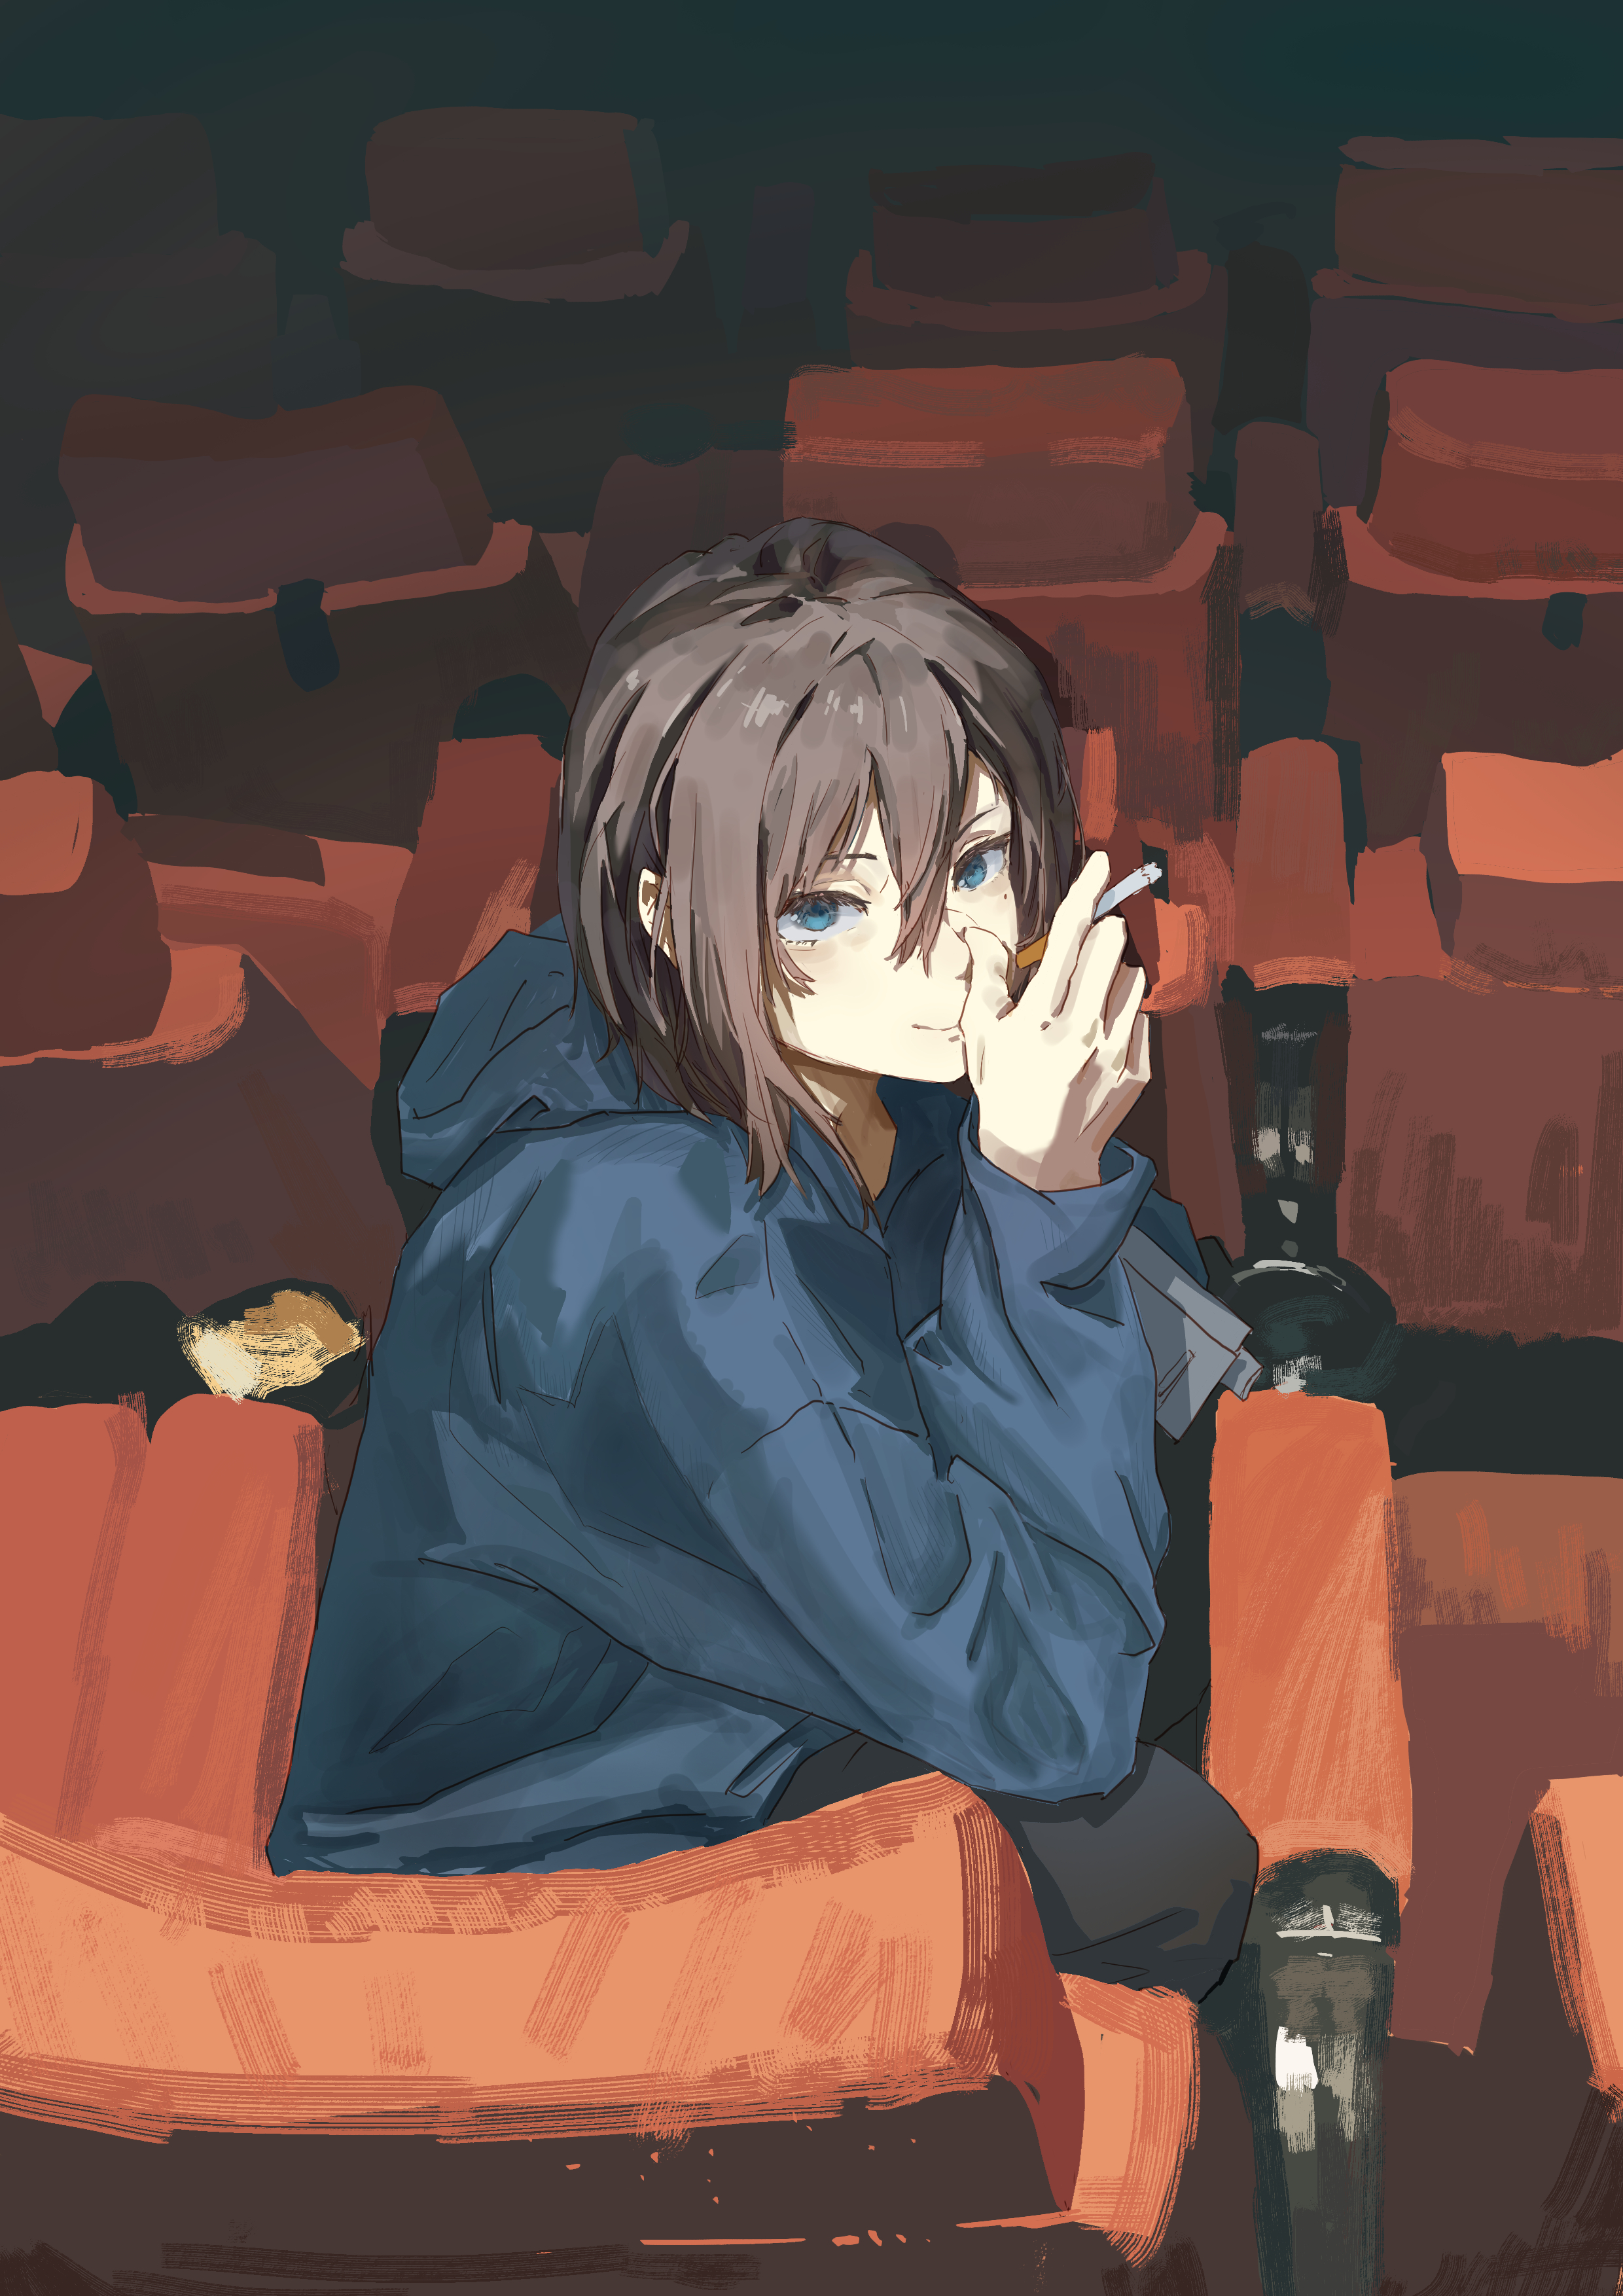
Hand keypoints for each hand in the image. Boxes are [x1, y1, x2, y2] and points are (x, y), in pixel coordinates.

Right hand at [961, 849, 1151, 1191]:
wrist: (1039, 1157)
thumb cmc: (1005, 1089)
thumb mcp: (981, 1037)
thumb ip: (984, 983)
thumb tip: (979, 935)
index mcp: (1036, 1018)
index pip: (1067, 937)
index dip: (1086, 892)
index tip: (1103, 862)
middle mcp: (1079, 1031)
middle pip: (1110, 948)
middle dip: (1106, 934)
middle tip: (1095, 943)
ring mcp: (1113, 1051)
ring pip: (1132, 979)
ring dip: (1116, 976)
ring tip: (1091, 1003)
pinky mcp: (1137, 1069)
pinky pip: (1142, 1018)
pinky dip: (1125, 1015)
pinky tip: (1102, 1036)